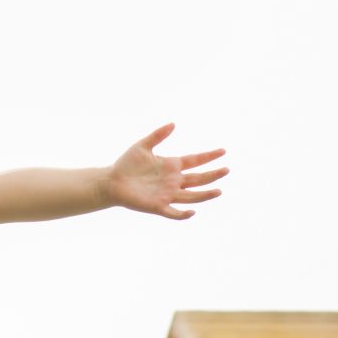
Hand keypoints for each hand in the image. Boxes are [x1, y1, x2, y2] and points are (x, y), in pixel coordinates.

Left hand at [105, 123, 227, 219]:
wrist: (111, 182)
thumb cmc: (126, 164)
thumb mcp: (142, 146)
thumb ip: (158, 135)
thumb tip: (174, 123)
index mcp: (172, 166)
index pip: (195, 160)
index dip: (209, 156)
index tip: (223, 151)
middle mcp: (173, 181)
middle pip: (198, 179)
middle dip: (212, 175)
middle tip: (226, 169)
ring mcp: (167, 194)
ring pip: (192, 196)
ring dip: (205, 195)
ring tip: (218, 191)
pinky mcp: (158, 206)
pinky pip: (173, 212)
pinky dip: (183, 214)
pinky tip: (192, 211)